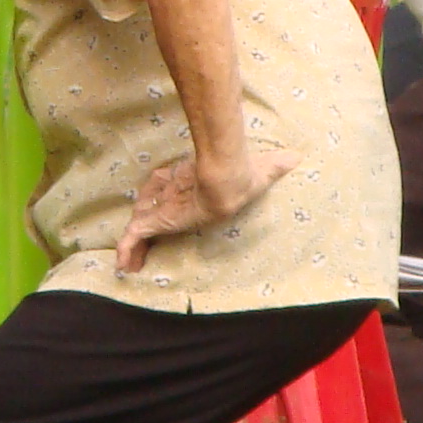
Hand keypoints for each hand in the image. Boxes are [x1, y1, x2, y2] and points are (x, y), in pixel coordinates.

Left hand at [117, 145, 295, 272]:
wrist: (228, 180)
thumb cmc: (241, 177)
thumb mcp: (262, 172)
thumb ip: (277, 165)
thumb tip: (299, 155)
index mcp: (194, 188)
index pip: (175, 193)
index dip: (168, 201)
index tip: (166, 210)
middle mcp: (175, 197)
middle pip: (154, 208)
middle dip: (147, 222)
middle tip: (140, 245)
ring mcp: (163, 207)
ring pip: (141, 225)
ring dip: (134, 245)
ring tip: (128, 264)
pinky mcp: (155, 219)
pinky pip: (134, 236)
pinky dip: (128, 250)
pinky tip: (123, 266)